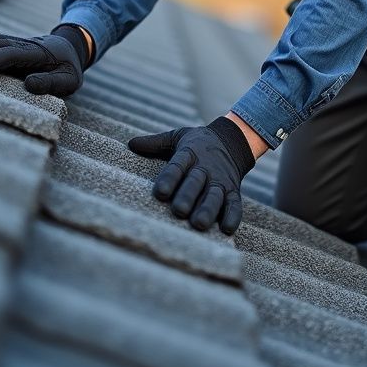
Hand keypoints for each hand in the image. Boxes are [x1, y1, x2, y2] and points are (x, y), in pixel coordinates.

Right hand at [0, 24, 89, 96]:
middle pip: (0, 43)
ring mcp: (18, 42)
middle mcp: (26, 44)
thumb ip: (51, 83)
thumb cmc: (69, 70)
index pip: (13, 54)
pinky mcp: (11, 44)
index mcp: (39, 54)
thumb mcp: (69, 80)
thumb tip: (28, 84)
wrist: (70, 48)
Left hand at [128, 117, 255, 233]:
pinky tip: (226, 229)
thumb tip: (131, 144)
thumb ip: (155, 143)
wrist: (232, 141)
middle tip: (178, 211)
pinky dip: (232, 216)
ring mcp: (221, 180)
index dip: (169, 178)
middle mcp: (206, 167)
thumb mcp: (177, 137)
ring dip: (208, 209)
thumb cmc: (197, 143)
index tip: (159, 192)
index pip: (177, 165)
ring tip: (198, 224)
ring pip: (214, 195)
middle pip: (196, 182)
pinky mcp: (233, 191)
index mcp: (190, 153)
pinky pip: (235, 204)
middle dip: (188, 196)